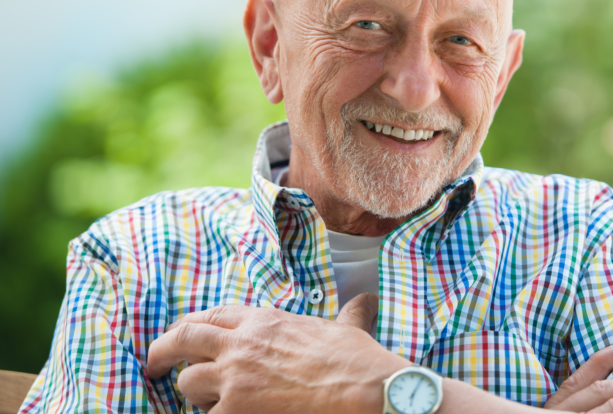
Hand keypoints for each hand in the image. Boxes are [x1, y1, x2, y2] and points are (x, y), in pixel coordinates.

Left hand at [146, 293, 408, 413]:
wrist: (364, 390)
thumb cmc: (357, 361)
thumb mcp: (348, 328)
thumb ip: (349, 314)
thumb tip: (367, 301)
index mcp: (265, 320)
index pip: (212, 315)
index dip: (190, 325)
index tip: (180, 335)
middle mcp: (242, 344)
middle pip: (183, 339)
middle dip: (162, 352)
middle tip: (153, 365)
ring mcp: (234, 379)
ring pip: (188, 383)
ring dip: (195, 394)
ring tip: (209, 403)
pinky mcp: (234, 411)